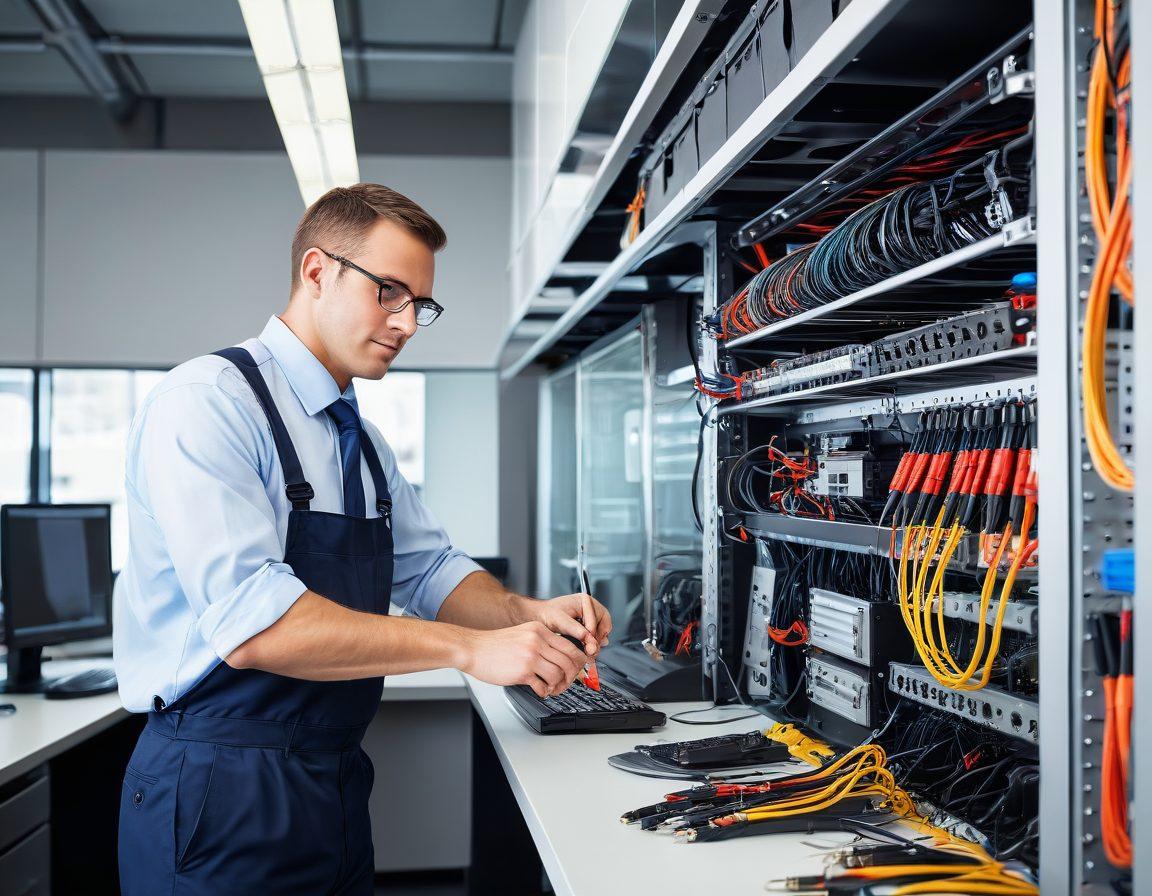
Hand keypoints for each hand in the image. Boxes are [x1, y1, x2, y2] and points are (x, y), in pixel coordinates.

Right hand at [457, 622, 589, 698]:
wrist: (473, 649)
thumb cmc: (495, 644)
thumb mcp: (523, 633)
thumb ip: (542, 642)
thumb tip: (561, 657)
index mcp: (539, 630)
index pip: (570, 646)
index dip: (578, 661)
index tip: (577, 669)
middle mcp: (537, 641)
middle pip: (568, 661)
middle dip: (571, 676)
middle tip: (566, 682)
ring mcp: (530, 656)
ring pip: (558, 674)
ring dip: (558, 685)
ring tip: (551, 688)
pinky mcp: (522, 672)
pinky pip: (543, 686)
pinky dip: (545, 692)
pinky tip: (540, 690)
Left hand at [525, 592, 611, 658]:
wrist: (540, 617)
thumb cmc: (548, 614)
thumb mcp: (561, 621)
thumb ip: (575, 630)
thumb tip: (588, 639)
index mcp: (585, 600)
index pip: (598, 619)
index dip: (594, 634)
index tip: (589, 646)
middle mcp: (590, 607)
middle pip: (604, 625)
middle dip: (597, 639)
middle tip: (590, 650)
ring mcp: (591, 617)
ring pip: (602, 632)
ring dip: (596, 642)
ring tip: (587, 651)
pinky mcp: (588, 626)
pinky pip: (597, 636)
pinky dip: (593, 643)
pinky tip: (586, 648)